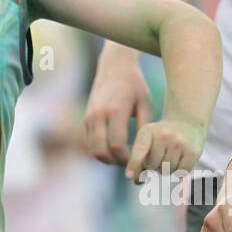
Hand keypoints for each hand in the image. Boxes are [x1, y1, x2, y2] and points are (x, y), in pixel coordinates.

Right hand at [83, 50, 152, 165]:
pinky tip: (116, 150)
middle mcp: (98, 115)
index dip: (127, 158)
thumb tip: (145, 151)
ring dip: (107, 159)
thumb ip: (144, 127)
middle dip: (117, 162)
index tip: (138, 160)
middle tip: (131, 164)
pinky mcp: (86, 119)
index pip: (116, 145)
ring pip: (93, 150)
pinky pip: (90, 143)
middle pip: (101, 152)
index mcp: (115, 111)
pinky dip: (101, 151)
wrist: (114, 66)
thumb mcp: (145, 104)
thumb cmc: (135, 85)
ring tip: (124, 158)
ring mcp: (89, 117)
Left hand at [126, 117, 205, 181]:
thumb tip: (137, 181)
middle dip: (153, 167)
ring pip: (166, 171)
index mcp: (148, 130)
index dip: (134, 164)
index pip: (140, 150)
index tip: (129, 176)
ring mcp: (179, 142)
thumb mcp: (147, 140)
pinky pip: (181, 173)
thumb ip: (138, 158)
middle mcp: (164, 134)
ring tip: (169, 156)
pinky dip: (178, 172)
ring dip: (166, 170)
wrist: (186, 123)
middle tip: (159, 156)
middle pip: (152, 166)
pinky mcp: (193, 151)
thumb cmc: (160, 138)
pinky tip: (180, 161)